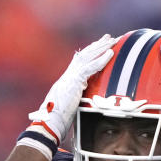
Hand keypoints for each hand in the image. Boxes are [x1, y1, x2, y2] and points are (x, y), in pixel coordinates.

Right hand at [18, 34, 116, 158]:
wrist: (48, 124)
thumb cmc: (58, 121)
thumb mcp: (71, 108)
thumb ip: (78, 102)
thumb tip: (86, 106)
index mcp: (68, 81)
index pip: (81, 62)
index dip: (91, 53)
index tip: (101, 46)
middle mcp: (68, 76)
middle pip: (85, 55)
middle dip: (98, 45)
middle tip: (110, 37)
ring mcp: (70, 77)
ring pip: (87, 57)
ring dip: (101, 47)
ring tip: (112, 40)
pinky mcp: (73, 82)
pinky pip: (90, 68)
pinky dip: (101, 60)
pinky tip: (110, 53)